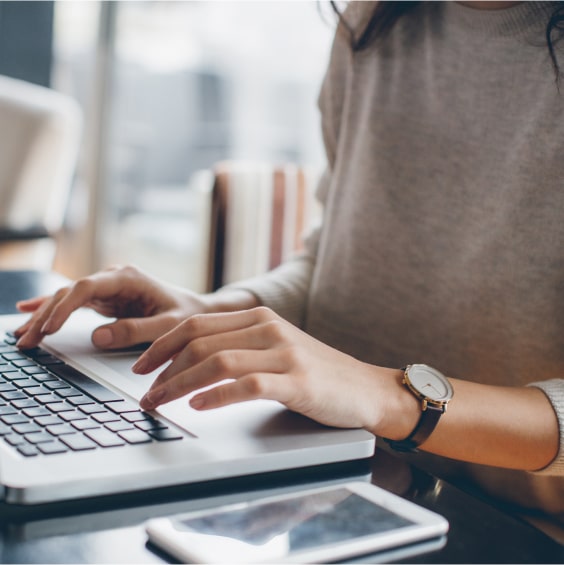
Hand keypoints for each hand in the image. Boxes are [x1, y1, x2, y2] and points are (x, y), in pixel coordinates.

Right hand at [14, 265, 255, 349]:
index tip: (48, 328)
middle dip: (45, 316)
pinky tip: (27, 311)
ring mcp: (108, 287)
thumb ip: (136, 331)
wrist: (198, 311)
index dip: (64, 306)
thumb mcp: (168, 326)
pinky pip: (73, 302)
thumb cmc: (187, 316)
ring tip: (21, 336)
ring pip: (67, 298)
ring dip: (43, 316)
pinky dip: (51, 309)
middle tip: (26, 341)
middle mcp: (114, 278)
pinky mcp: (106, 299)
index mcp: (128, 278)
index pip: (87, 287)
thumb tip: (97, 337)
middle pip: (70, 293)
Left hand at [135, 306, 410, 435]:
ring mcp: (284, 353)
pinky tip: (198, 406)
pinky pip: (248, 385)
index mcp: (259, 317)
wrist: (364, 388)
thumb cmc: (314, 372)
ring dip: (179, 384)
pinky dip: (217, 395)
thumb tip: (189, 361)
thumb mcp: (275, 348)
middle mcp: (268, 328)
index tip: (141, 366)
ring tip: (159, 402)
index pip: (197, 323)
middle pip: (200, 341)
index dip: (162, 345)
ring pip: (217, 362)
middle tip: (144, 392)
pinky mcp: (297, 381)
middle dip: (162, 368)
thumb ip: (239, 345)